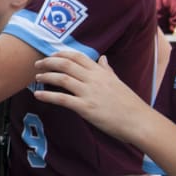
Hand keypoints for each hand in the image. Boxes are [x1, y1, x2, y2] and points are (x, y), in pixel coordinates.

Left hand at [32, 51, 148, 144]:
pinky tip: (37, 95)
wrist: (138, 121)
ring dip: (46, 76)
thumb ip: (107, 69)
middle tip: (37, 64)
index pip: (77, 56)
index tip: (50, 55)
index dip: (60, 54)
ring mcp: (89, 93)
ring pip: (62, 79)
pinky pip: (63, 99)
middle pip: (66, 64)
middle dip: (49, 62)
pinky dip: (48, 96)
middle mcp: (93, 79)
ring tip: (36, 77)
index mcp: (101, 72)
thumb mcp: (118, 81)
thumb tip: (103, 58)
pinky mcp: (86, 108)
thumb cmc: (129, 104)